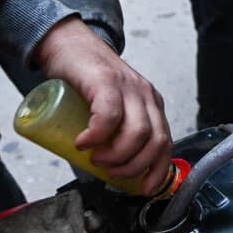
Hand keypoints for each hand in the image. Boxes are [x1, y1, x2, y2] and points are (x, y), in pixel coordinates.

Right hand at [33, 16, 171, 193]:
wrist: (66, 43)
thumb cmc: (85, 81)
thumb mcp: (111, 107)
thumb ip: (117, 130)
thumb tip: (110, 169)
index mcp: (151, 105)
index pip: (166, 143)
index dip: (158, 170)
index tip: (146, 188)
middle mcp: (146, 95)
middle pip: (156, 141)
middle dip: (136, 167)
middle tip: (111, 173)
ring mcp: (129, 87)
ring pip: (138, 133)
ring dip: (117, 156)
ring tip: (96, 159)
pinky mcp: (107, 81)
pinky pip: (109, 116)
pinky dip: (97, 136)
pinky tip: (83, 143)